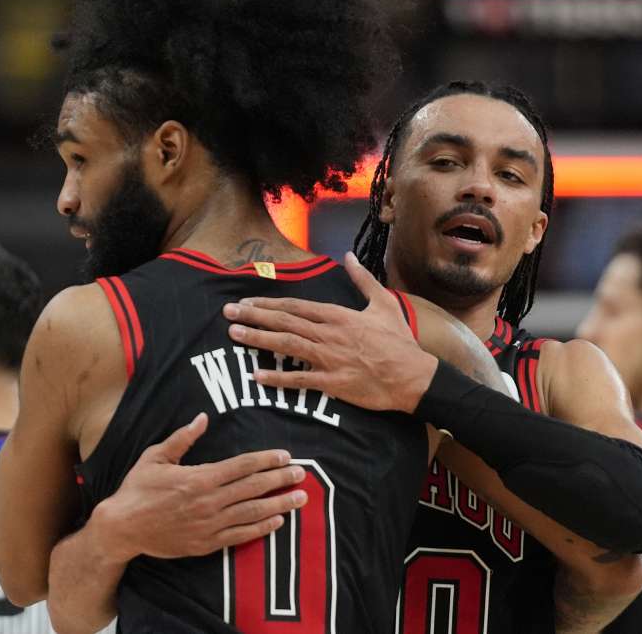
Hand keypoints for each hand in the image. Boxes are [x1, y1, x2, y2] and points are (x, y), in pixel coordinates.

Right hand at [92, 412, 307, 560]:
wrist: (122, 528)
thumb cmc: (137, 489)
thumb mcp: (155, 457)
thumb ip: (182, 438)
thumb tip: (203, 418)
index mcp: (199, 478)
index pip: (241, 466)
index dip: (266, 460)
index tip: (284, 456)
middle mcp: (209, 502)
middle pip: (253, 488)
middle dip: (280, 480)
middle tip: (301, 474)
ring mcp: (209, 525)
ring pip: (252, 513)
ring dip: (279, 505)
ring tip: (299, 499)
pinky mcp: (206, 544)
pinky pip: (240, 535)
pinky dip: (261, 529)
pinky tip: (278, 522)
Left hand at [223, 252, 437, 412]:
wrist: (413, 376)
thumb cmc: (399, 341)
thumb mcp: (383, 304)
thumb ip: (363, 279)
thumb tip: (349, 256)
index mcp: (338, 315)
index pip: (296, 306)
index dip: (269, 303)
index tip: (247, 301)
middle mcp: (329, 334)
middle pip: (285, 322)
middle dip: (254, 316)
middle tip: (228, 313)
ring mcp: (329, 359)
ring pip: (287, 345)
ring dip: (259, 339)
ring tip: (235, 334)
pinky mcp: (332, 383)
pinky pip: (299, 380)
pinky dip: (278, 378)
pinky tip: (257, 375)